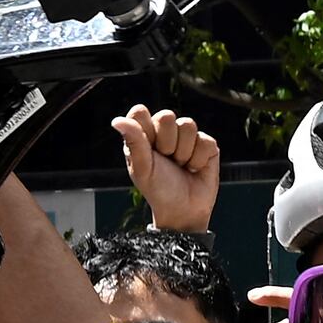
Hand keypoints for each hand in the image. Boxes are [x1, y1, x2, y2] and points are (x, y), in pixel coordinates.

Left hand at [113, 106, 223, 232]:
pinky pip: (205, 140)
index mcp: (143, 134)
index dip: (146, 130)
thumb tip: (116, 120)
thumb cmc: (158, 189)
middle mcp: (164, 131)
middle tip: (166, 161)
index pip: (140, 112)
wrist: (183, 210)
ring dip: (184, 152)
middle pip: (166, 116)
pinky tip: (194, 168)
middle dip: (167, 143)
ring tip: (180, 165)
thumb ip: (133, 141)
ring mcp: (187, 136)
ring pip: (188, 125)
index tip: (148, 151)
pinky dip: (198, 160)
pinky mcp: (207, 144)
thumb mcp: (142, 168)